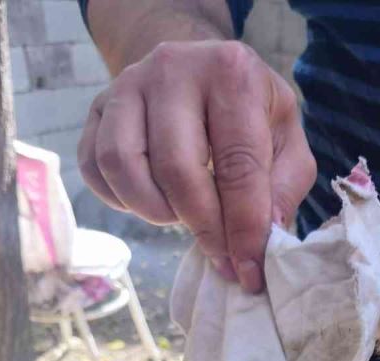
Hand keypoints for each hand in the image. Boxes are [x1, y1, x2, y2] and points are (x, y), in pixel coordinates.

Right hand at [78, 40, 315, 291]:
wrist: (198, 68)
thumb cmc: (249, 112)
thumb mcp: (286, 138)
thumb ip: (284, 188)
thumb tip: (265, 240)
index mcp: (232, 73)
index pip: (237, 166)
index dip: (243, 230)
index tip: (249, 273)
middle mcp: (174, 69)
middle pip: (176, 170)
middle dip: (201, 228)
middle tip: (219, 255)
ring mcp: (128, 85)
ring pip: (122, 166)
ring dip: (153, 211)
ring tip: (182, 216)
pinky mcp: (98, 106)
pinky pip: (93, 166)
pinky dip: (120, 199)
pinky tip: (152, 201)